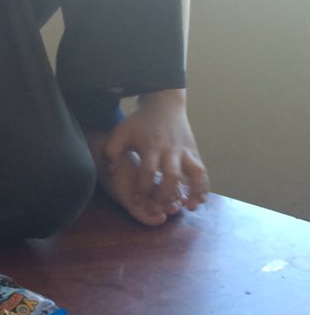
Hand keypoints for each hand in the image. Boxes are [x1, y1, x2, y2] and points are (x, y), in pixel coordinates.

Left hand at [98, 90, 209, 224]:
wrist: (164, 104)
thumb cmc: (139, 122)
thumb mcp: (120, 132)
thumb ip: (110, 151)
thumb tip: (109, 172)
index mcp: (151, 146)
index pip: (148, 171)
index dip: (143, 188)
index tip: (138, 201)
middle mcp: (170, 149)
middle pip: (172, 175)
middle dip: (166, 194)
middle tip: (159, 209)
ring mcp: (185, 150)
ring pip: (195, 172)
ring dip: (195, 191)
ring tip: (190, 207)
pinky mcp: (195, 151)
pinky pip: (203, 170)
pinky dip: (204, 185)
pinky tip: (201, 199)